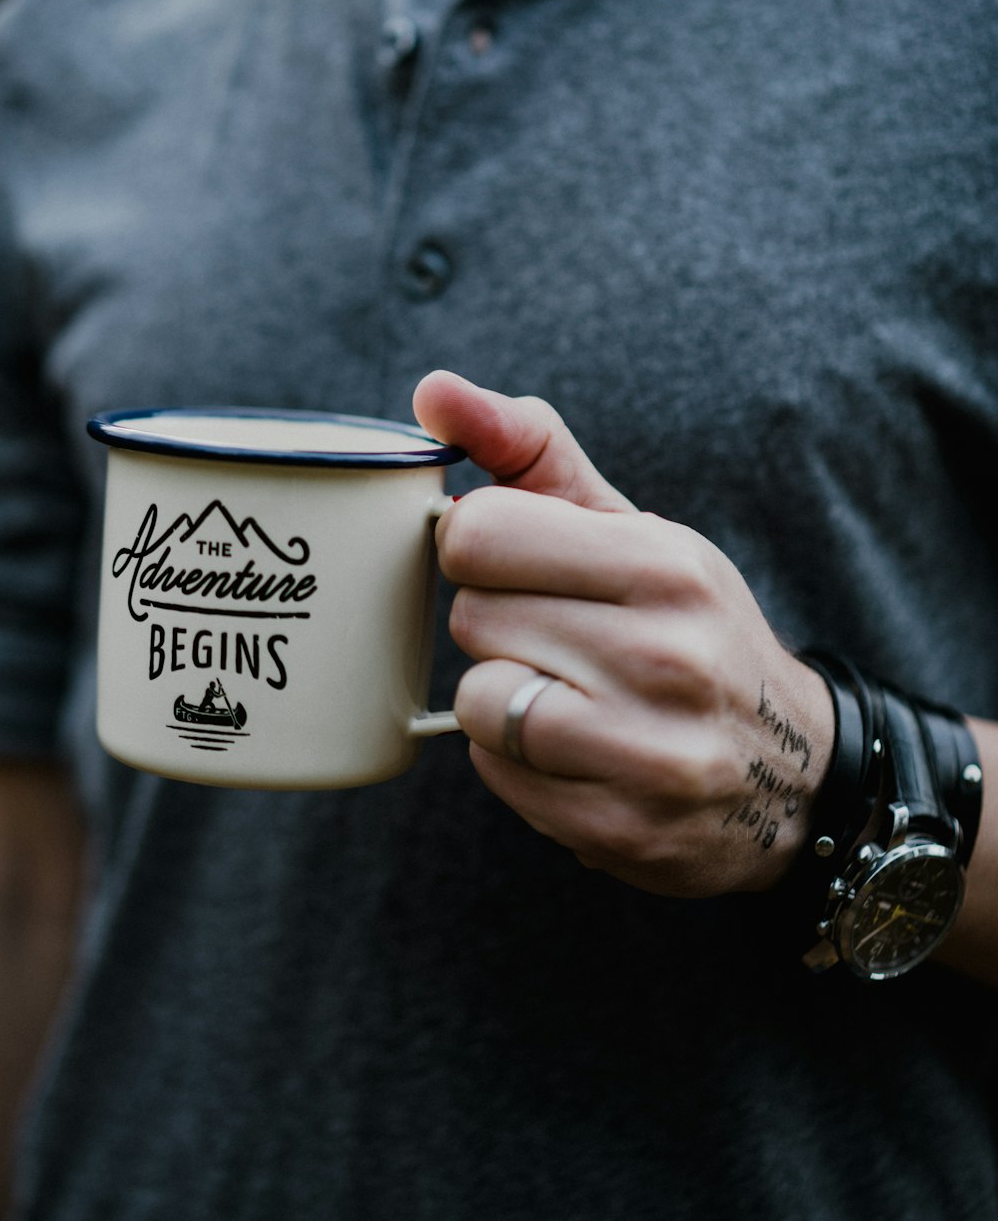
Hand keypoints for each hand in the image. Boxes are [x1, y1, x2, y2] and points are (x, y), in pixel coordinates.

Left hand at [414, 370, 833, 897]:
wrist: (790, 773)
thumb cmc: (685, 627)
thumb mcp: (630, 527)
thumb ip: (528, 449)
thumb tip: (431, 390)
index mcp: (665, 565)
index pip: (481, 530)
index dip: (481, 545)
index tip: (520, 563)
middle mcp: (666, 657)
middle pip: (473, 617)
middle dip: (497, 622)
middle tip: (556, 635)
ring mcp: (647, 753)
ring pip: (478, 700)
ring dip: (500, 694)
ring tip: (560, 692)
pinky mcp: (620, 830)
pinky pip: (494, 772)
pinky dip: (511, 759)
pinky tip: (569, 748)